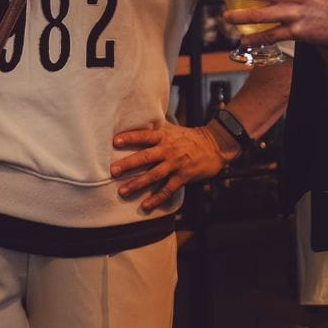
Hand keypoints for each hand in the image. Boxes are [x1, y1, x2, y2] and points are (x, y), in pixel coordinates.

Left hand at [110, 121, 226, 210]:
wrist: (214, 145)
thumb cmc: (189, 137)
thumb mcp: (172, 129)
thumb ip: (156, 129)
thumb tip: (137, 121)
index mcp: (164, 136)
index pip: (144, 136)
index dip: (130, 138)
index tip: (115, 141)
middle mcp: (168, 150)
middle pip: (145, 157)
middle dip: (128, 165)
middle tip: (113, 171)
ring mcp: (175, 164)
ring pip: (153, 175)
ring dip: (137, 184)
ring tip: (122, 192)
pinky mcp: (183, 177)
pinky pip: (168, 189)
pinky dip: (157, 198)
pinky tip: (145, 205)